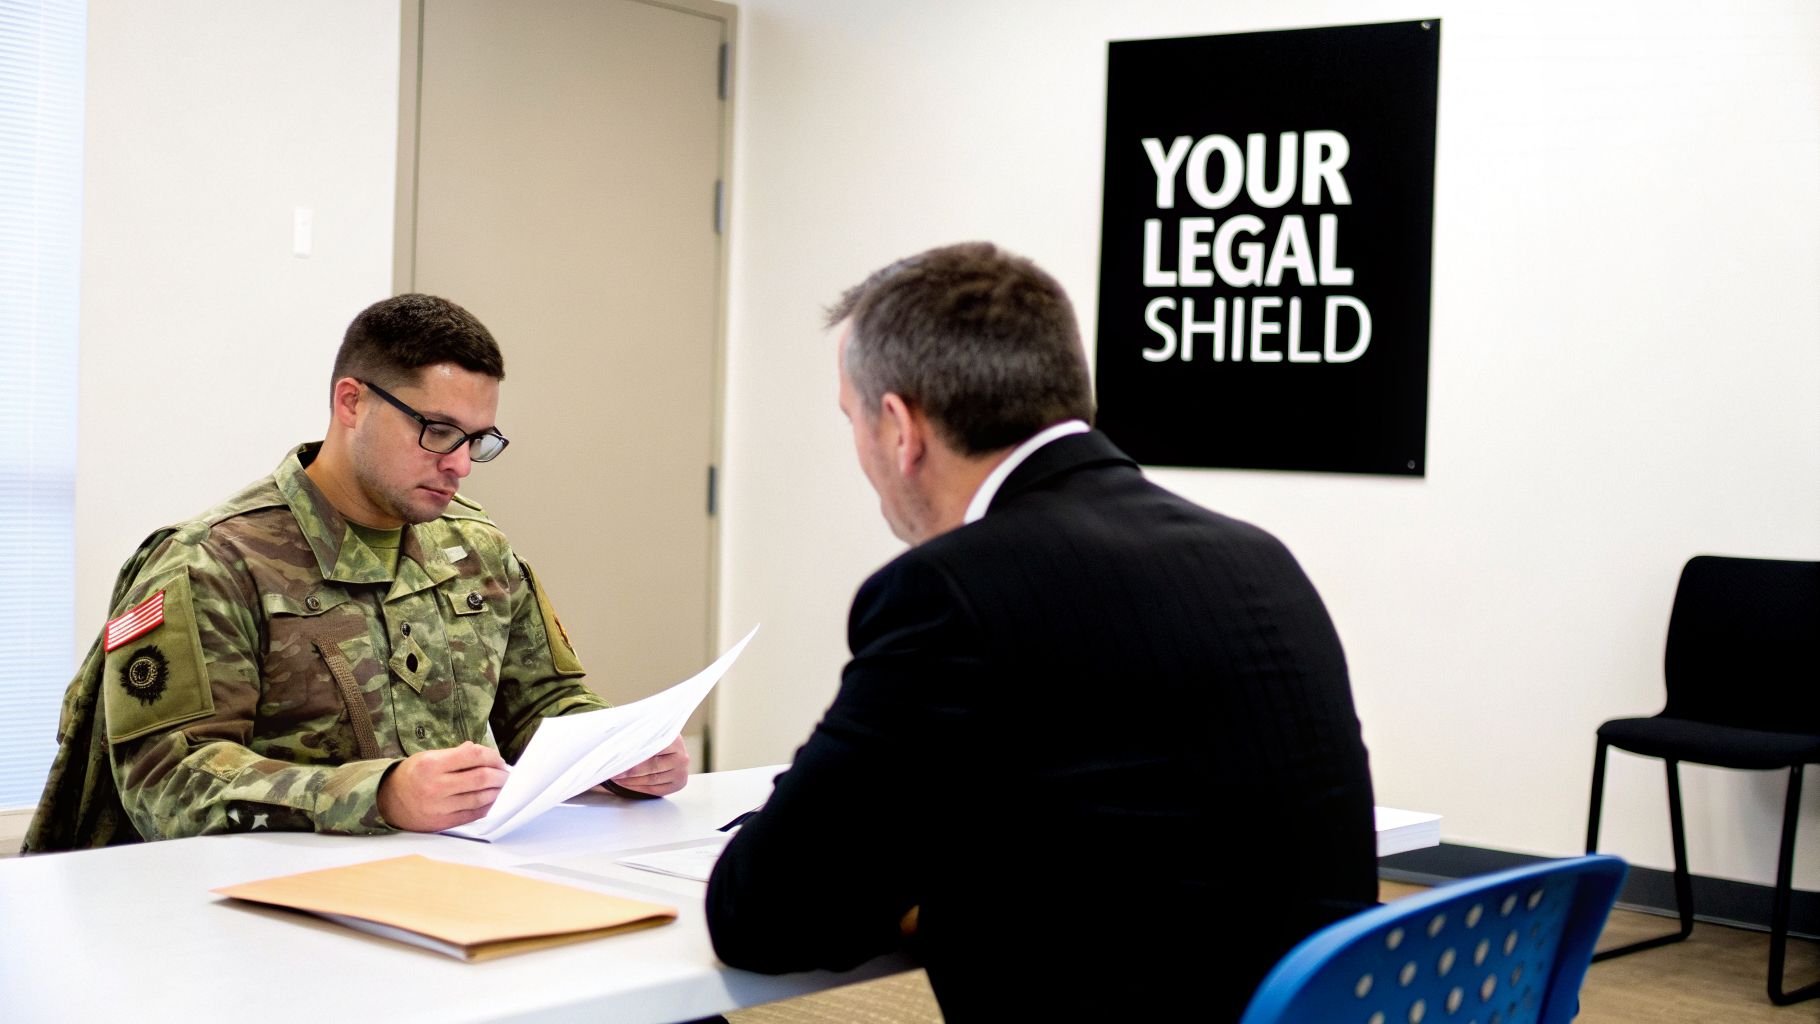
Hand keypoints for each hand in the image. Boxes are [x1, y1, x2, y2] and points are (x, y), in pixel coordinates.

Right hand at [378, 741, 508, 831]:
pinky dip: (487, 806)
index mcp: (432, 765)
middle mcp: (436, 786)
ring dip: (497, 792)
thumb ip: (456, 754)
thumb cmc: (412, 775)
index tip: (499, 759)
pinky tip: (492, 800)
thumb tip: (482, 753)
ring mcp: (439, 807)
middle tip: (507, 774)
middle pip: (480, 778)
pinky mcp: (443, 823)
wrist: (388, 802)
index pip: (472, 756)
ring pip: (480, 798)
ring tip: (503, 786)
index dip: (492, 756)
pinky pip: (473, 814)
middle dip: (500, 775)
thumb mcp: (428, 757)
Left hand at [608, 735, 689, 796]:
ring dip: (630, 781)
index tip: (617, 760)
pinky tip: (626, 783)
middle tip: (613, 771)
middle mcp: (682, 757)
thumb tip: (617, 745)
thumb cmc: (655, 737)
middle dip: (629, 771)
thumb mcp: (648, 731)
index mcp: (675, 739)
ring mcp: (681, 772)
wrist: (669, 744)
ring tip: (616, 777)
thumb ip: (637, 737)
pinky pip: (654, 790)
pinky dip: (637, 788)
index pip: (652, 749)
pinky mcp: (678, 784)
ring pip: (651, 781)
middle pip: (652, 767)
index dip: (633, 755)